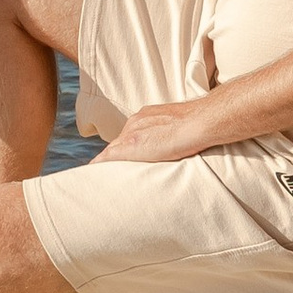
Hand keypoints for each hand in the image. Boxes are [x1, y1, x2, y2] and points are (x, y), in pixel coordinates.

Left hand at [96, 98, 214, 163]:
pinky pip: (108, 156)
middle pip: (119, 142)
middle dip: (117, 155)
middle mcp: (135, 122)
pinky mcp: (129, 146)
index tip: (128, 157)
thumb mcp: (178, 126)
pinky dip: (101, 164)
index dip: (128, 148)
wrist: (198, 122)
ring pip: (113, 149)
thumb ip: (169, 132)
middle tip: (115, 171)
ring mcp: (131, 133)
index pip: (131, 134)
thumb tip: (174, 142)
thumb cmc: (196, 125)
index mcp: (146, 116)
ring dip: (110, 161)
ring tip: (104, 175)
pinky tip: (94, 172)